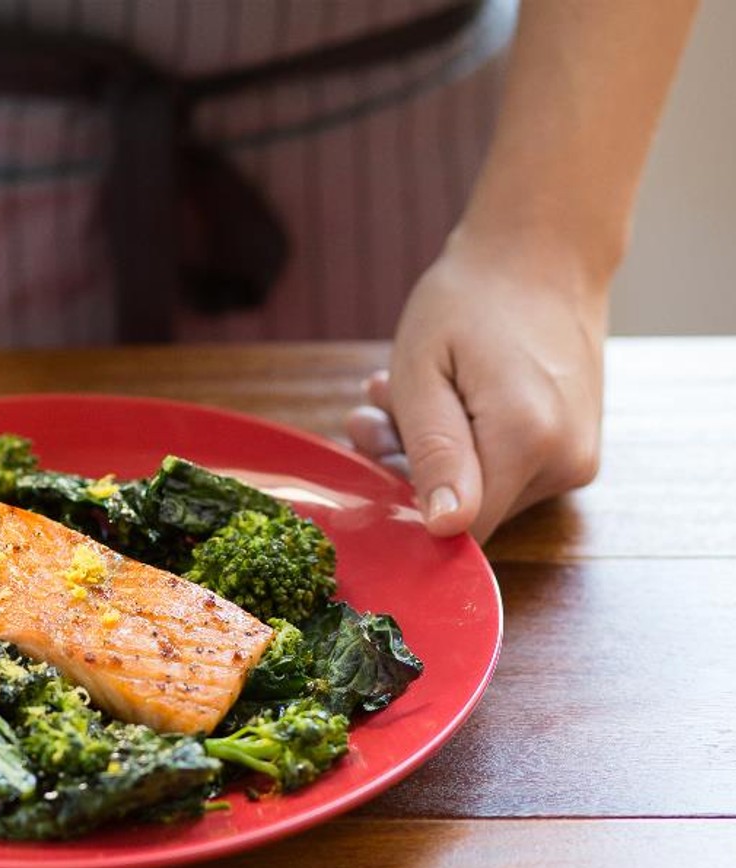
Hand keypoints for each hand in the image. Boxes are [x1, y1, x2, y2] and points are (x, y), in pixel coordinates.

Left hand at [346, 227, 606, 541]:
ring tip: (401, 395)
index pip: (460, 530)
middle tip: (375, 413)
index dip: (407, 508)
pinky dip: (464, 446)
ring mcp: (577, 459)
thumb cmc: (471, 299)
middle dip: (409, 472)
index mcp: (528, 441)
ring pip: (482, 492)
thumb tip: (444, 529)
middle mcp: (566, 462)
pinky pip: (506, 472)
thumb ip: (433, 453)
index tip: (374, 459)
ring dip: (430, 455)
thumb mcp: (424, 371)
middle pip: (468, 512)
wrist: (543, 253)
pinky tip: (443, 401)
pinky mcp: (575, 450)